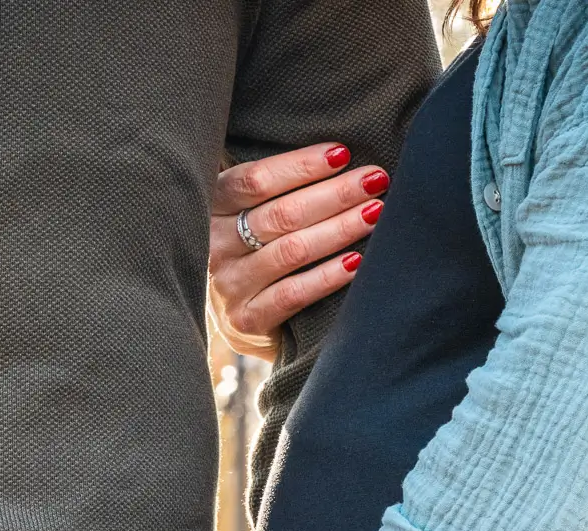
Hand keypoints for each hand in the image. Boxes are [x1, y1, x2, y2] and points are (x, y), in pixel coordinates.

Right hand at [209, 143, 389, 359]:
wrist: (234, 319)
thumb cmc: (251, 251)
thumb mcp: (247, 213)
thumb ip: (273, 188)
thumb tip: (337, 155)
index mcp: (212, 207)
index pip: (256, 181)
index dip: (301, 165)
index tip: (343, 154)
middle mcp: (215, 244)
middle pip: (281, 214)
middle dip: (335, 194)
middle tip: (374, 180)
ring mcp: (228, 284)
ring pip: (292, 251)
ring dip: (340, 229)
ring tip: (374, 213)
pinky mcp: (246, 319)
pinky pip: (293, 294)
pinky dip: (328, 276)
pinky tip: (356, 262)